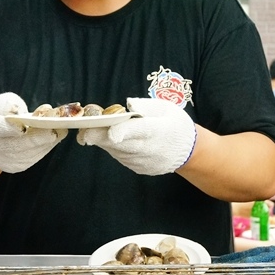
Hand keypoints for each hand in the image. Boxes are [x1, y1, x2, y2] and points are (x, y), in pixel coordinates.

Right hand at [0, 92, 67, 172]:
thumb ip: (8, 104)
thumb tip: (22, 111)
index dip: (11, 129)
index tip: (24, 126)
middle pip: (17, 144)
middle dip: (38, 137)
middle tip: (55, 129)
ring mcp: (5, 161)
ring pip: (29, 152)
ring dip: (47, 142)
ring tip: (62, 130)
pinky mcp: (17, 167)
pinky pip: (34, 157)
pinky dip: (45, 146)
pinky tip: (55, 136)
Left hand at [76, 97, 195, 174]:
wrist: (190, 152)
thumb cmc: (176, 124)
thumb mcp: (165, 107)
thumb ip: (145, 106)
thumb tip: (127, 105)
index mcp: (158, 130)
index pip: (139, 131)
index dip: (123, 132)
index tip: (109, 131)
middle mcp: (150, 149)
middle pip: (121, 144)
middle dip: (100, 137)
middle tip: (84, 131)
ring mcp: (143, 162)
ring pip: (117, 151)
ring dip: (104, 141)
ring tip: (94, 129)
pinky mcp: (139, 168)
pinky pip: (121, 157)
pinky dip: (114, 148)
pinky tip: (113, 139)